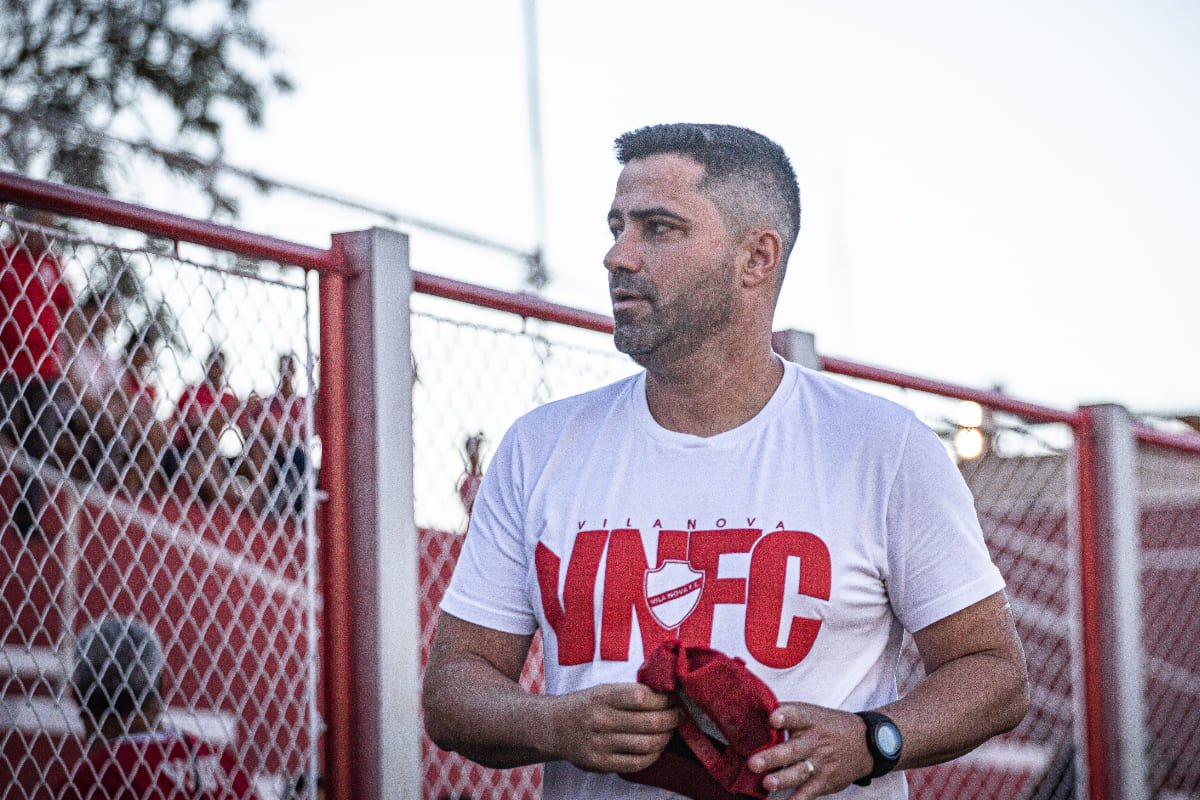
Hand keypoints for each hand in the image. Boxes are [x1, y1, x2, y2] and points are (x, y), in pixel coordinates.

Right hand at [544, 682, 682, 773]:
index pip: (642, 697)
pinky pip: (637, 763)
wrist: (554, 727)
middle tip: (680, 715)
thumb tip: (668, 694)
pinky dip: (653, 755)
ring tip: (670, 731)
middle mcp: (601, 720)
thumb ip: (630, 693)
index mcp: (603, 696)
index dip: (665, 699)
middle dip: (672, 719)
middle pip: (650, 722)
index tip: (674, 699)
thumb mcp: (603, 690)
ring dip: (666, 737)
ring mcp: (600, 744)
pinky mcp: (600, 764)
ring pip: (647, 744)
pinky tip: (657, 747)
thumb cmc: (586, 705)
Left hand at [747, 702, 872, 798]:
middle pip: (792, 749)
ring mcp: (820, 764)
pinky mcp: (824, 782)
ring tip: (767, 783)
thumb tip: (753, 708)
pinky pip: (809, 793)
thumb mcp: (811, 713)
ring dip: (782, 779)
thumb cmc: (828, 726)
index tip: (772, 718)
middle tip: (753, 763)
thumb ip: (784, 712)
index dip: (784, 716)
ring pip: (799, 772)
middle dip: (772, 757)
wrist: (865, 744)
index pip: (796, 715)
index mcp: (809, 721)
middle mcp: (814, 742)